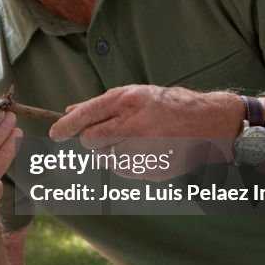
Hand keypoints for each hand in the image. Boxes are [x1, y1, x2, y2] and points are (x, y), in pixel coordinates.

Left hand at [49, 85, 239, 178]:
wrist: (210, 123)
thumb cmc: (168, 105)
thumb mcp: (135, 94)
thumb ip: (100, 104)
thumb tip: (68, 112)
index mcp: (128, 100)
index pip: (86, 115)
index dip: (65, 126)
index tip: (54, 133)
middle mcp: (134, 124)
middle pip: (91, 140)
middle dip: (91, 138)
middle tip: (106, 133)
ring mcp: (144, 149)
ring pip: (104, 157)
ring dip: (109, 151)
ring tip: (133, 140)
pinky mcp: (152, 168)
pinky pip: (122, 170)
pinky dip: (125, 163)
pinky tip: (145, 151)